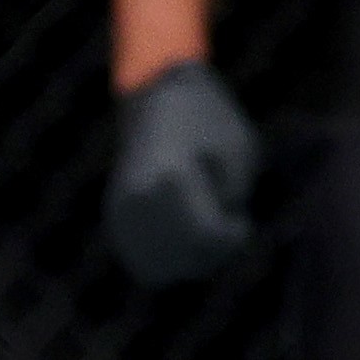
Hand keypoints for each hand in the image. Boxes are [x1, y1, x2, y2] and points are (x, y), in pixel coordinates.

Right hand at [108, 58, 262, 284]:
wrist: (157, 92)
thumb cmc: (207, 117)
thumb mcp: (239, 149)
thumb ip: (233, 199)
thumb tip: (222, 243)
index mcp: (170, 178)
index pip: (205, 237)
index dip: (233, 238)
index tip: (243, 220)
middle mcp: (137, 199)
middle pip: (183, 259)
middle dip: (213, 252)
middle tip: (228, 225)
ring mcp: (121, 210)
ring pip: (160, 267)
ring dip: (190, 259)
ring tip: (207, 227)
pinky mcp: (115, 216)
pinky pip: (144, 259)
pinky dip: (168, 257)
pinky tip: (186, 235)